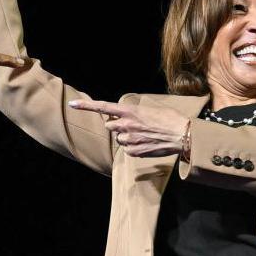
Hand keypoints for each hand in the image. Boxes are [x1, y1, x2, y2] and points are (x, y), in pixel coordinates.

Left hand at [68, 99, 189, 156]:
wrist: (183, 135)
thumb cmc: (169, 119)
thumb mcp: (149, 110)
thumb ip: (133, 114)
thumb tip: (125, 117)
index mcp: (129, 111)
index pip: (103, 107)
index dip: (86, 106)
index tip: (72, 104)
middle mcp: (126, 125)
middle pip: (110, 126)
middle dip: (118, 126)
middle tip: (134, 126)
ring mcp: (129, 139)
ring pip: (119, 139)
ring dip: (127, 137)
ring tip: (144, 135)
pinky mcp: (134, 151)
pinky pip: (128, 150)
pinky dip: (134, 147)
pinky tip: (147, 143)